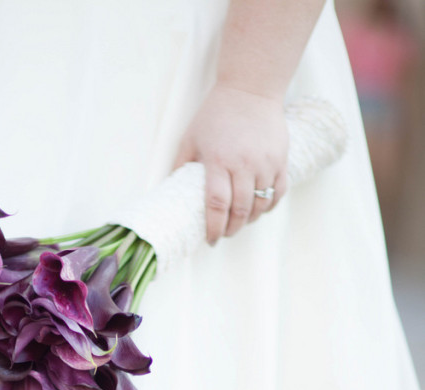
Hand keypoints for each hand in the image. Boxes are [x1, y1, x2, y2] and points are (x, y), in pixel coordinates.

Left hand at [172, 83, 288, 244]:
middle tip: (224, 234)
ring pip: (261, 205)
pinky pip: (278, 192)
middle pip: (241, 210)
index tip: (210, 239)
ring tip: (239, 223)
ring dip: (250, 220)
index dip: (214, 227)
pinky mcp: (281, 159)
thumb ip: (180, 167)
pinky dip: (269, 206)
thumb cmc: (215, 115)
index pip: (217, 205)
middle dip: (232, 229)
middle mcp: (244, 164)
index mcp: (218, 160)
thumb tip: (169, 194)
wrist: (250, 89)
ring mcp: (265, 162)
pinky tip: (259, 210)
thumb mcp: (190, 138)